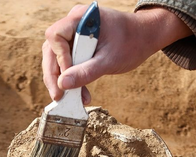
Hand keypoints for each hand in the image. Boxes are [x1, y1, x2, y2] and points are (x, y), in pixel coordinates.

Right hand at [42, 5, 191, 103]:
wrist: (144, 37)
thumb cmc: (131, 43)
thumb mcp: (110, 61)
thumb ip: (86, 72)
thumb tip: (63, 84)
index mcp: (82, 18)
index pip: (56, 36)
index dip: (59, 58)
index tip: (69, 77)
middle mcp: (74, 23)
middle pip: (51, 49)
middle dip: (54, 75)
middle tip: (59, 96)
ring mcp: (74, 33)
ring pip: (55, 57)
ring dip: (61, 79)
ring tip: (70, 98)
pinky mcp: (77, 44)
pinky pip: (65, 61)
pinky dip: (70, 78)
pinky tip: (78, 93)